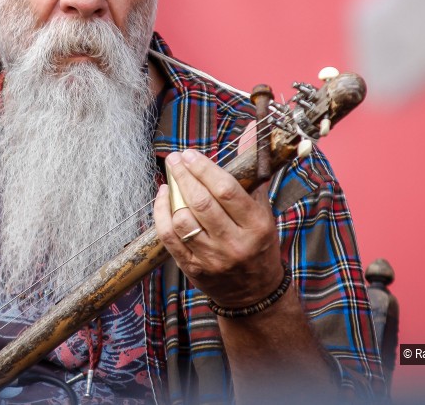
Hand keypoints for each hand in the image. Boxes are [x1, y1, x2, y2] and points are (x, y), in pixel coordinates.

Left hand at [153, 149, 284, 307]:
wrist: (254, 293)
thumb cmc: (258, 244)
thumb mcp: (262, 210)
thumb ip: (252, 172)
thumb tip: (250, 131)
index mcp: (257, 226)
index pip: (226, 190)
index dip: (204, 169)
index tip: (189, 154)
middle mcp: (235, 244)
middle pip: (201, 203)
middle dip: (184, 176)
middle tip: (174, 159)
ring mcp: (212, 259)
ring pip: (182, 220)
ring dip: (172, 195)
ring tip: (171, 178)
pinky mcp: (193, 270)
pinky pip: (169, 237)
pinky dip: (161, 214)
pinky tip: (163, 198)